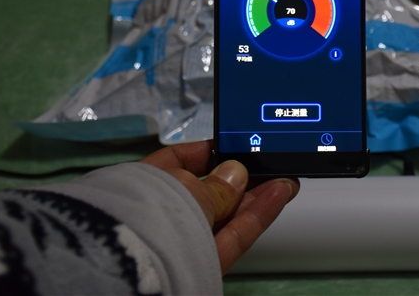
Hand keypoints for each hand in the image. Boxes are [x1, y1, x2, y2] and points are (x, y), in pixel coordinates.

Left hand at [140, 140, 298, 274]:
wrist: (134, 272)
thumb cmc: (147, 215)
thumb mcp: (185, 188)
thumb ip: (217, 185)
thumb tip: (235, 174)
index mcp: (145, 185)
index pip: (176, 162)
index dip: (206, 153)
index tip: (233, 146)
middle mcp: (162, 214)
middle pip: (208, 192)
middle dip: (242, 178)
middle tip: (270, 165)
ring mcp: (183, 240)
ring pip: (225, 215)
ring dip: (257, 197)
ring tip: (284, 181)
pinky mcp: (203, 264)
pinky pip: (233, 236)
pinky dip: (257, 217)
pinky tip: (278, 196)